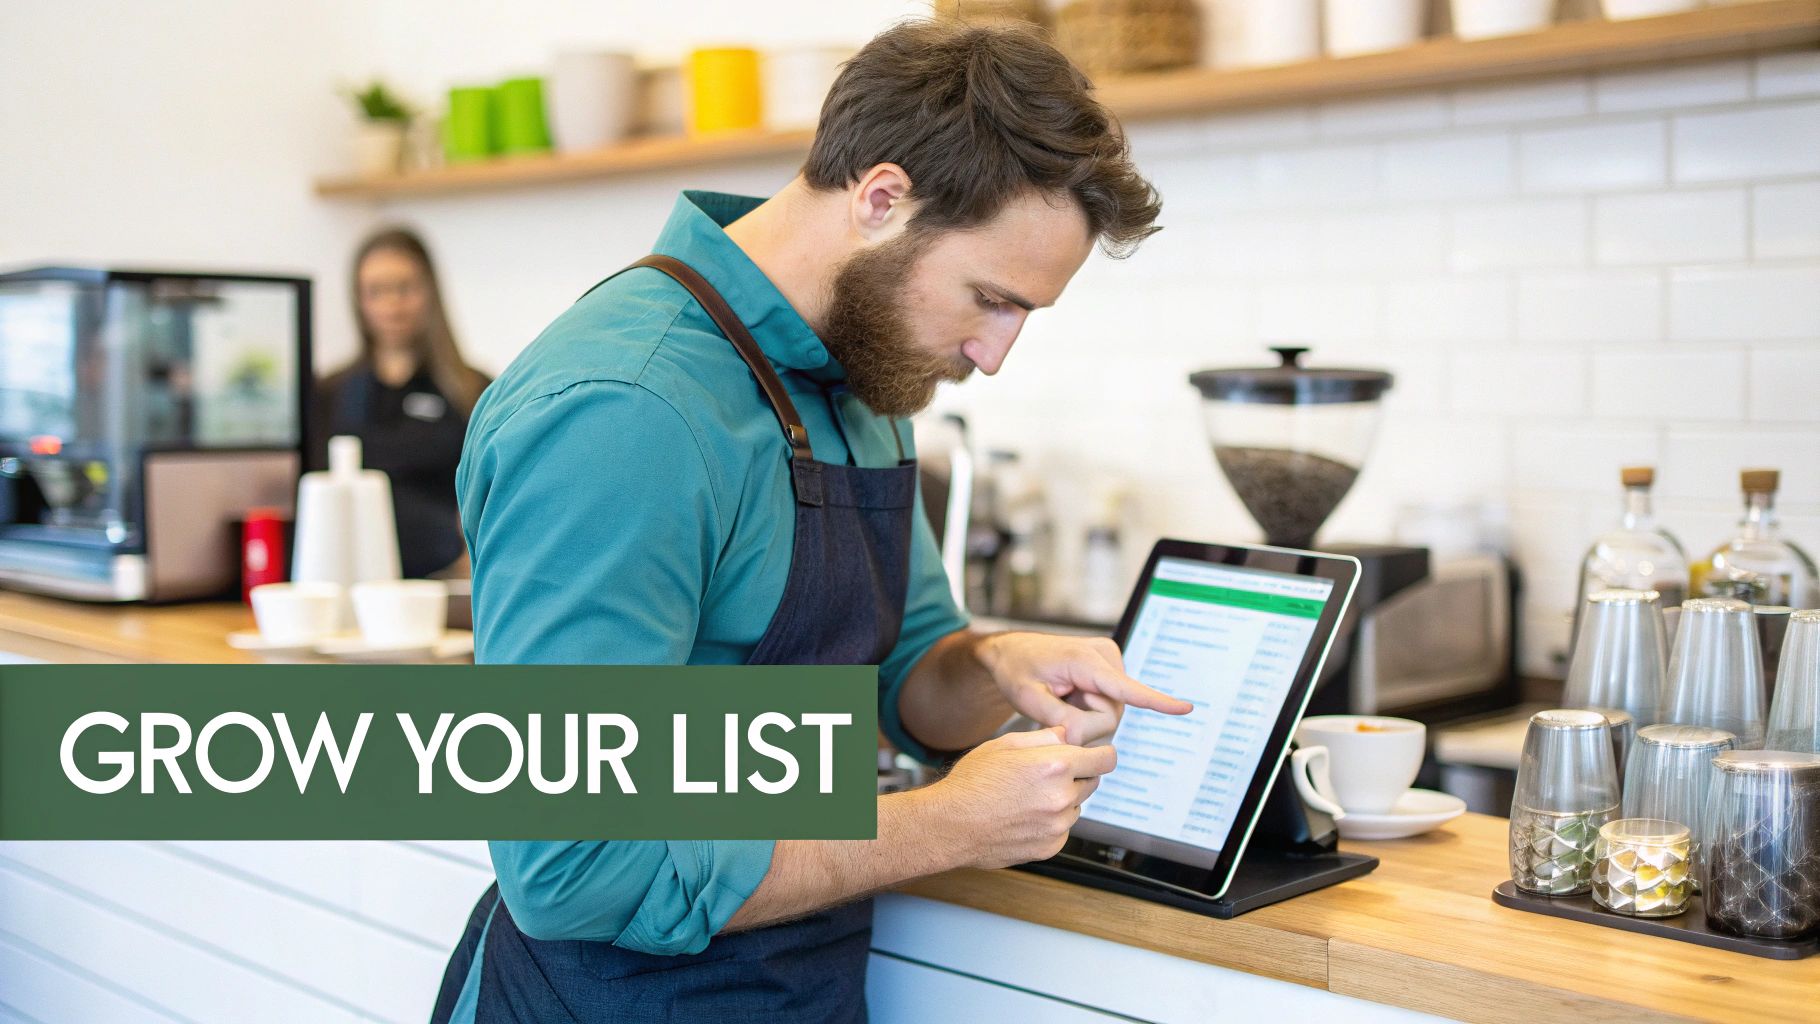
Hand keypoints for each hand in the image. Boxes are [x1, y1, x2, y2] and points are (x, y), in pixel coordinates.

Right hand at [929, 726, 1116, 867]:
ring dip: (1062, 800)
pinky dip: (1051, 822)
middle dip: (1078, 775)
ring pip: (1076, 806)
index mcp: (1056, 765)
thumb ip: (1044, 737)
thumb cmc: (973, 782)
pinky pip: (1063, 829)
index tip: (1096, 755)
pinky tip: (1024, 816)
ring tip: (1027, 797)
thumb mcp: (1005, 744)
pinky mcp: (1050, 846)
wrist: (951, 824)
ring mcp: (1058, 825)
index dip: (1102, 754)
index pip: (1106, 759)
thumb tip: (1068, 734)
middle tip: (1046, 775)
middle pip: (1093, 782)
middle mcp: (1062, 796)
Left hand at [978, 632, 1192, 744]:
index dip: (1155, 701)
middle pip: (1112, 714)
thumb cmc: (1016, 670)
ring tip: (1061, 698)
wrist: (1012, 652)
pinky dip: (1088, 710)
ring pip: (1112, 714)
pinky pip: (1109, 706)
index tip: (1186, 708)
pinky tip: (1070, 697)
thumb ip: (1059, 721)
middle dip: (1084, 723)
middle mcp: (1105, 657)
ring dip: (1085, 717)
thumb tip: (1086, 740)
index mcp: (1084, 660)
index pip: (1125, 688)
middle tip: (1055, 707)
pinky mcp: (1111, 672)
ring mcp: (1110, 662)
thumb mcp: (1028, 698)